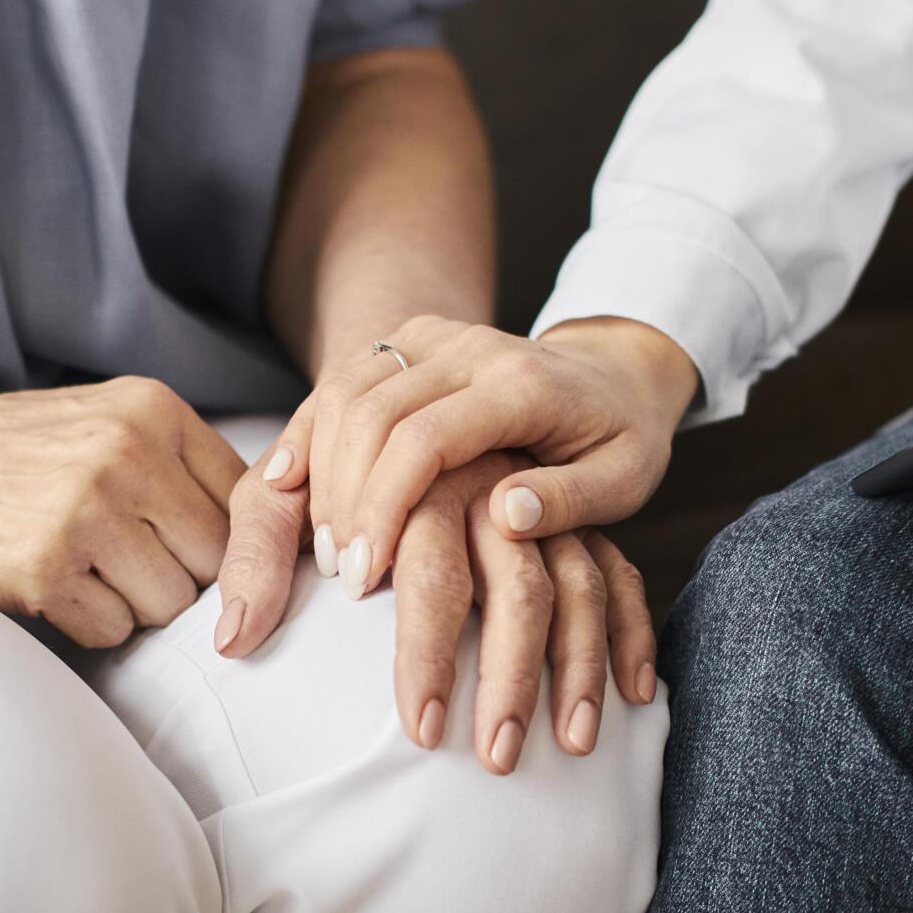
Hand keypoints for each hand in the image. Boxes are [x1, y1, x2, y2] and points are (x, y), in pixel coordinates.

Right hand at [0, 376, 246, 645]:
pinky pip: (113, 631)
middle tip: (115, 560)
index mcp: (152, 409)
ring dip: (129, 604)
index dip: (227, 542)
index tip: (192, 555)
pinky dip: (83, 624)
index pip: (246, 500)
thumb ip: (176, 467)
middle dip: (178, 576)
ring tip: (73, 565)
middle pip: (218, 560)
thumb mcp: (98, 424)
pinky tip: (42, 584)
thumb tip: (265, 550)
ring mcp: (87, 509)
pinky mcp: (45, 566)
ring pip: (169, 604)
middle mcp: (128, 452)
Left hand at [214, 445, 658, 772]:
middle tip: (489, 756)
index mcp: (420, 479)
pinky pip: (621, 580)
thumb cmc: (329, 467)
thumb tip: (233, 639)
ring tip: (566, 748)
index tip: (413, 725)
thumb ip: (258, 555)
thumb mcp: (282, 494)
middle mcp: (490, 487)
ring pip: (575, 587)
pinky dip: (631, 638)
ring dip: (575, 670)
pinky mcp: (580, 525)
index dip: (424, 648)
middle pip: (514, 585)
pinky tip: (630, 701)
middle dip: (504, 675)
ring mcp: (542, 509)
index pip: (428, 567)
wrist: (409, 396)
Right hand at [235, 315, 698, 607]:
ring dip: (324, 471)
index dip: (385, 506)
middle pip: (373, 413)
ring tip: (327, 548)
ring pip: (346, 391)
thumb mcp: (622, 480)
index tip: (365, 576)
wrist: (617, 372)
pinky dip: (312, 432)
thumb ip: (567, 500)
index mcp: (521, 384)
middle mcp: (470, 348)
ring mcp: (435, 336)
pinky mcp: (411, 340)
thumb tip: (504, 516)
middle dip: (345, 498)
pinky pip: (345, 379)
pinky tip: (289, 483)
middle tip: (342, 575)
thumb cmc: (621, 438)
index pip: (427, 437)